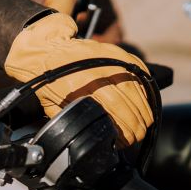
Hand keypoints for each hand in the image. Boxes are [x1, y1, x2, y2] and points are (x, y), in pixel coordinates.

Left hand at [4, 13, 152, 146]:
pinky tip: (145, 99)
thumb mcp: (51, 105)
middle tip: (138, 135)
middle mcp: (96, 72)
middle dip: (137, 123)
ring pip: (135, 87)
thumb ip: (70, 119)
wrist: (46, 48)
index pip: (112, 112)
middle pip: (127, 102)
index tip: (125, 141)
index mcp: (80, 88)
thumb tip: (87, 137)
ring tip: (145, 121)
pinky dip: (143, 85)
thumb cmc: (47, 79)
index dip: (123, 130)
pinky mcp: (113, 51)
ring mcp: (107, 59)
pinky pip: (136, 69)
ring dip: (144, 107)